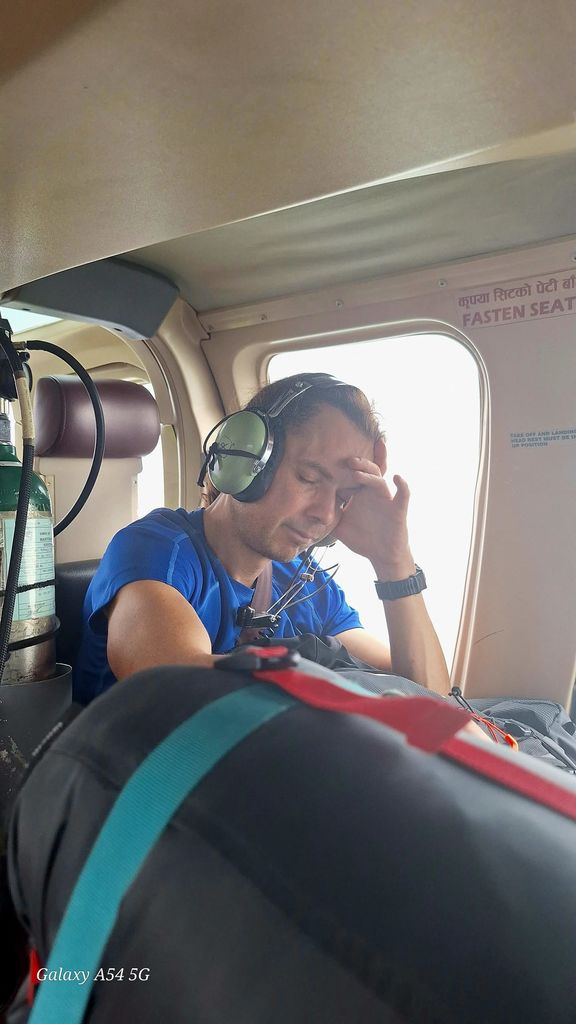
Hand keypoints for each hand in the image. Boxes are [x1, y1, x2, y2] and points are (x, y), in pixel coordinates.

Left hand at [332, 438, 414, 576]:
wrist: (381, 555)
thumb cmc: (363, 539)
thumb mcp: (340, 528)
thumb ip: (327, 518)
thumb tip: (307, 513)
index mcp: (359, 495)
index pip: (350, 477)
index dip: (343, 470)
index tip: (332, 461)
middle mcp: (372, 493)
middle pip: (366, 471)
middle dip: (358, 464)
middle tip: (347, 460)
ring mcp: (385, 499)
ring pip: (379, 480)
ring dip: (369, 475)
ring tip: (357, 473)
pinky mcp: (397, 509)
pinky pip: (404, 494)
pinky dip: (403, 485)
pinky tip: (397, 478)